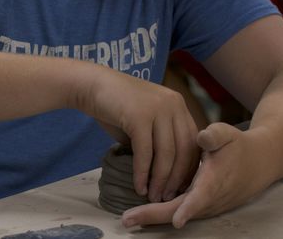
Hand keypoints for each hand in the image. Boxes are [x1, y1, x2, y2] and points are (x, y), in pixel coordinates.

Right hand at [80, 68, 199, 201]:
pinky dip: (142, 174)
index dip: (188, 167)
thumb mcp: (145, 120)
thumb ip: (158, 139)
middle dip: (176, 178)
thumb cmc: (115, 105)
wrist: (90, 85)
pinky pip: (145, 153)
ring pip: (166, 154)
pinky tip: (139, 187)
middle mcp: (173, 104)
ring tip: (154, 197)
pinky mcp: (139, 116)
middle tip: (168, 198)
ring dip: (159, 180)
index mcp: (177, 104)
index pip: (192, 141)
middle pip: (183, 150)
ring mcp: (157, 109)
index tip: (181, 187)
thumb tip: (167, 174)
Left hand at [121, 122, 269, 227]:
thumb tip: (201, 136)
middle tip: (127, 219)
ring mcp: (206, 206)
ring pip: (177, 214)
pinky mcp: (202, 208)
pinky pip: (179, 212)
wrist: (257, 164)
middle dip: (153, 216)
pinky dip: (161, 213)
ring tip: (129, 218)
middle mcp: (210, 198)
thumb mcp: (227, 134)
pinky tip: (143, 212)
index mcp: (215, 178)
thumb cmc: (237, 146)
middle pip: (180, 211)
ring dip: (154, 216)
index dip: (189, 208)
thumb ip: (215, 135)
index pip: (201, 196)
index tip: (177, 220)